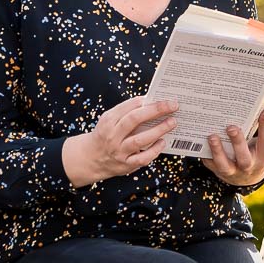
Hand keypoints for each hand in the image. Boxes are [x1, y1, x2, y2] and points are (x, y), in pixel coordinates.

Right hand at [63, 96, 177, 186]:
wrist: (91, 158)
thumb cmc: (106, 134)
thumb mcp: (109, 119)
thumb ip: (126, 111)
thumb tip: (149, 102)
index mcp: (108, 120)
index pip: (128, 107)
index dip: (145, 101)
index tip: (161, 97)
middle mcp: (112, 135)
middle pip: (134, 120)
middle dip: (155, 110)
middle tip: (172, 105)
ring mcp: (119, 151)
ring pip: (140, 140)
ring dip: (158, 130)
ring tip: (172, 122)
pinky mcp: (125, 165)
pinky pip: (142, 158)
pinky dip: (154, 150)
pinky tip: (162, 142)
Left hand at [202, 109, 263, 186]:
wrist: (245, 178)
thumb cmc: (253, 152)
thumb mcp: (260, 145)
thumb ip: (258, 129)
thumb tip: (259, 106)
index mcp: (262, 157)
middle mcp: (248, 166)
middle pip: (244, 158)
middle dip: (237, 142)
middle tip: (231, 127)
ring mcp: (232, 171)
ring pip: (224, 165)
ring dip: (217, 151)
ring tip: (212, 136)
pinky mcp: (218, 171)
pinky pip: (210, 163)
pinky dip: (205, 153)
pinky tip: (200, 140)